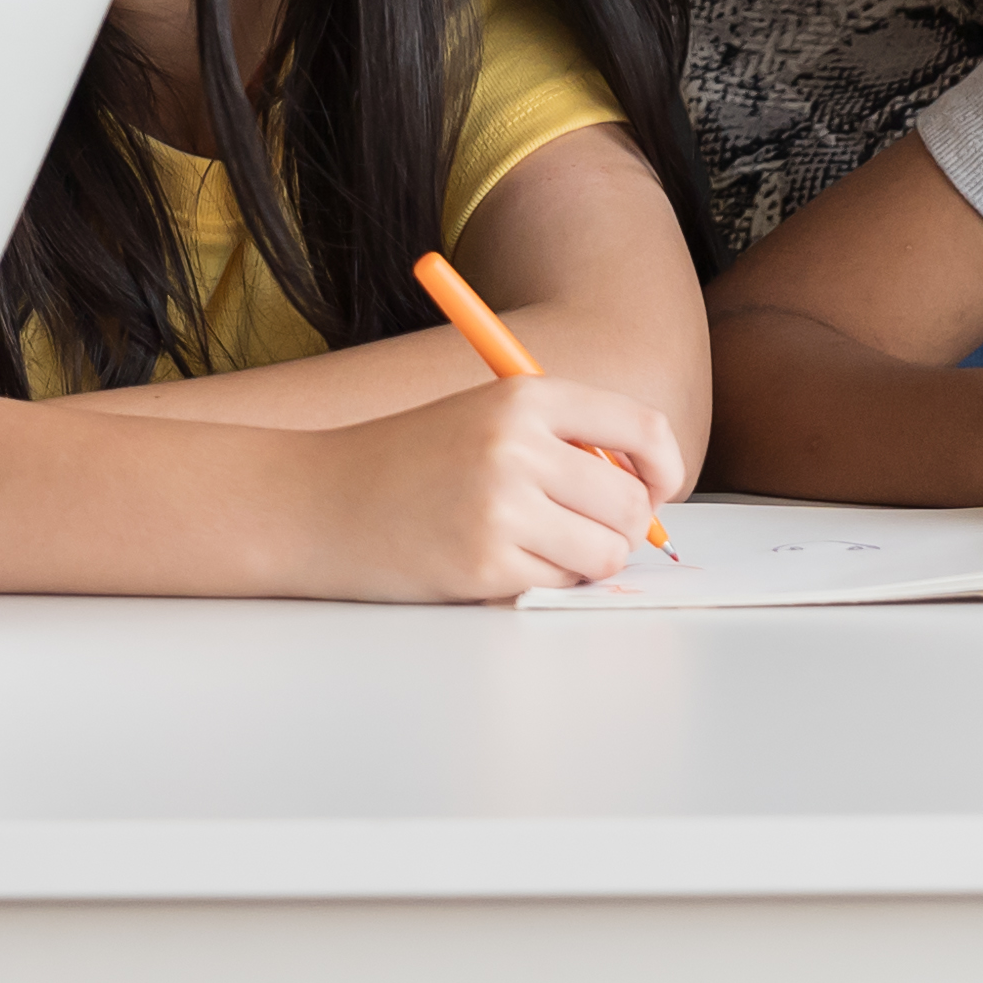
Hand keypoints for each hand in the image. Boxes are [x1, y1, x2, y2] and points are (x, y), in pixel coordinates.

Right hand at [296, 378, 683, 600]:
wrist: (317, 500)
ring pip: (604, 555)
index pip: (643, 428)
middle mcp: (518, 445)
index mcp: (526, 396)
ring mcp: (501, 507)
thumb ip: (564, 443)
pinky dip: (544, 585)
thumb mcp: (485, 421)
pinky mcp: (484, 565)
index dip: (664, 469)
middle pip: (630, 504)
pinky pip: (558, 587)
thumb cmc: (408, 462)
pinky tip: (498, 564)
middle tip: (585, 532)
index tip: (657, 492)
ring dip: (584, 563)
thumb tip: (649, 495)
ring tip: (536, 549)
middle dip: (621, 529)